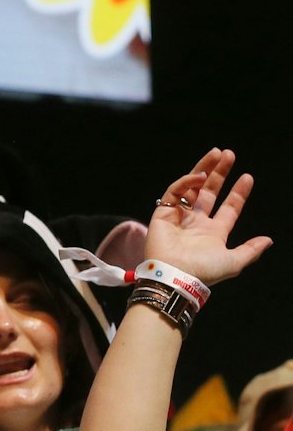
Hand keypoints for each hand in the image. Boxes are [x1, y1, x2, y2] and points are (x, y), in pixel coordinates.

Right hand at [146, 148, 270, 283]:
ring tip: (216, 154)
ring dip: (203, 169)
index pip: (228, 207)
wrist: (175, 276)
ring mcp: (179, 216)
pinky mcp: (162, 213)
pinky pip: (174, 192)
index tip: (248, 177)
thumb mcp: (234, 262)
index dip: (238, 192)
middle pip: (209, 191)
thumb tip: (268, 240)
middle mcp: (196, 222)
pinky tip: (200, 176)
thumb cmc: (203, 271)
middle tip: (228, 154)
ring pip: (191, 187)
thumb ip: (250, 250)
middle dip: (219, 173)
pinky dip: (186, 182)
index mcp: (213, 232)